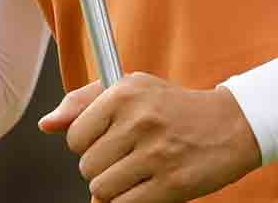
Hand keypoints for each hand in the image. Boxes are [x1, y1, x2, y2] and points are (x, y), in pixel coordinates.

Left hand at [38, 73, 262, 201]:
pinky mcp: (172, 184)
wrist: (231, 125)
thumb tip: (47, 124)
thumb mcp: (131, 88)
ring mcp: (156, 153)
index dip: (85, 145)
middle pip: (86, 167)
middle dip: (101, 169)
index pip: (74, 136)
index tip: (105, 142)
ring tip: (135, 174)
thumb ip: (83, 102)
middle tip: (124, 159)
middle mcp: (139, 120)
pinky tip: (144, 188)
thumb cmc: (174, 107)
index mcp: (124, 93)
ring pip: (102, 190)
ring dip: (114, 189)